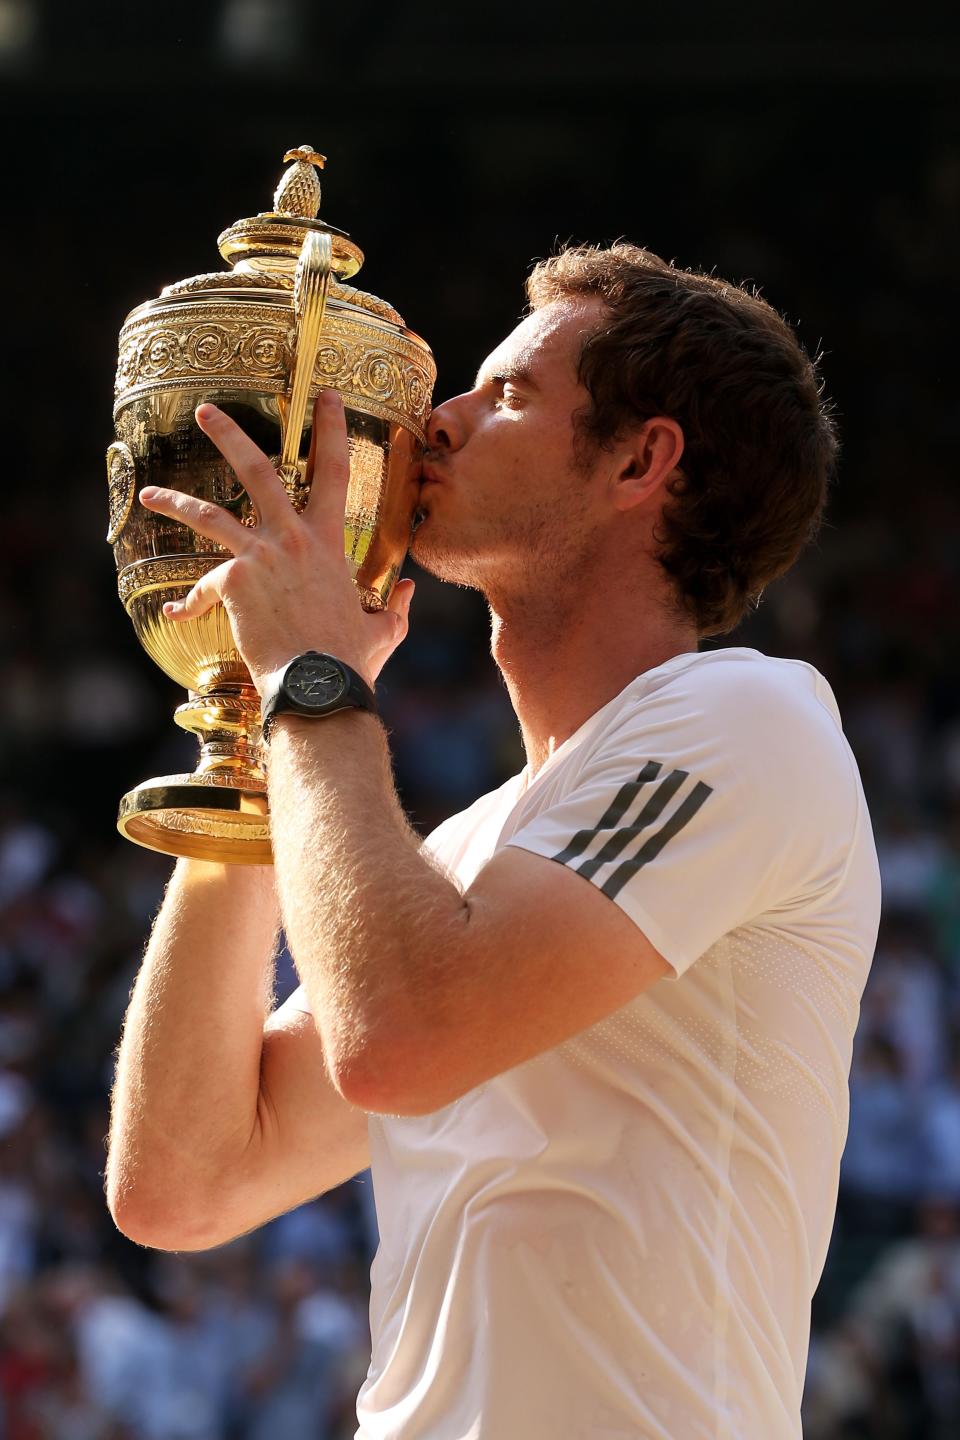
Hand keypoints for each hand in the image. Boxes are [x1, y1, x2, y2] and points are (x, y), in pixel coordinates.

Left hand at [137, 392, 413, 691]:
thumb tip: (408, 590)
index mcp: (329, 543)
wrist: (319, 684)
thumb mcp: (385, 629)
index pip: (335, 471)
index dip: (331, 428)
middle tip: (208, 411)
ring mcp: (261, 556)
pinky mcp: (235, 581)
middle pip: (259, 471)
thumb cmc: (351, 660)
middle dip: (230, 436)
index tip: (324, 397)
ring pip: (210, 514)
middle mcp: (292, 538)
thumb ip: (396, 605)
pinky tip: (175, 612)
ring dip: (177, 499)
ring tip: (150, 492)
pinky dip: (188, 602)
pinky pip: (201, 587)